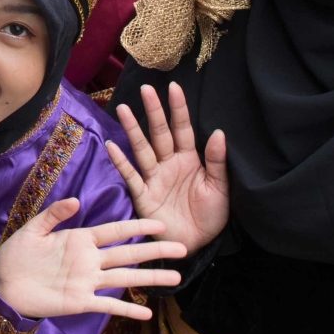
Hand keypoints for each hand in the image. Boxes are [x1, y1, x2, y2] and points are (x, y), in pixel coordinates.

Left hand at [0, 197, 184, 321]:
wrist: (2, 286)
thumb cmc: (16, 255)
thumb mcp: (33, 230)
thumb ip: (54, 215)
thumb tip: (75, 200)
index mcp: (80, 239)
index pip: (115, 230)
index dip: (138, 226)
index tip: (161, 224)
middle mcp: (90, 260)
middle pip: (129, 253)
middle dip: (155, 250)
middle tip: (182, 248)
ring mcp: (87, 281)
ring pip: (125, 278)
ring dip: (150, 277)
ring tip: (175, 277)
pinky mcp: (80, 301)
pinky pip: (107, 304)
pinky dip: (127, 310)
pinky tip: (147, 312)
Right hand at [106, 83, 229, 252]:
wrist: (197, 245)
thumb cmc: (210, 217)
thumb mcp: (220, 188)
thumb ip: (217, 161)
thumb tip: (218, 132)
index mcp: (189, 160)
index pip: (183, 129)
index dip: (178, 109)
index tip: (174, 87)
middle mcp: (169, 164)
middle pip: (159, 133)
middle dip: (154, 111)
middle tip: (146, 89)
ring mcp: (154, 178)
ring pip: (142, 149)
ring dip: (133, 129)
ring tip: (124, 109)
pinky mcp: (143, 195)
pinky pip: (131, 176)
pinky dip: (121, 161)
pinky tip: (112, 146)